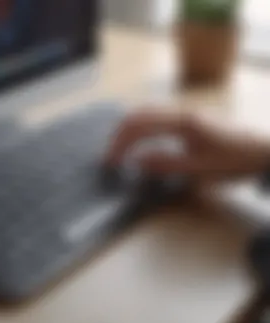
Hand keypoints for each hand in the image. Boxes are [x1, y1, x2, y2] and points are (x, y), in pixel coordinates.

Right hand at [105, 108, 269, 182]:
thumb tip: (137, 162)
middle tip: (109, 156)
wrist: (262, 151)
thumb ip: (166, 164)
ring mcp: (184, 112)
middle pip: (139, 114)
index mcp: (182, 123)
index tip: (111, 162)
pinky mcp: (188, 117)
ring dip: (128, 129)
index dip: (121, 144)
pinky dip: (140, 127)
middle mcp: (180, 112)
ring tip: (119, 149)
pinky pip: (155, 116)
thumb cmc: (233, 161)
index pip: (140, 127)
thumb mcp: (200, 169)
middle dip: (119, 135)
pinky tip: (139, 140)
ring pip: (146, 112)